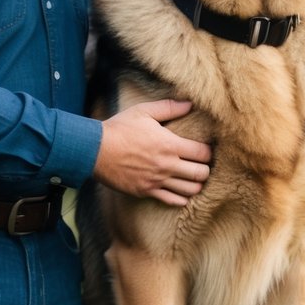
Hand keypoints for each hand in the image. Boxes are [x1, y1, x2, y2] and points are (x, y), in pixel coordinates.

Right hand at [93, 99, 211, 206]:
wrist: (95, 150)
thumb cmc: (120, 128)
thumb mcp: (144, 111)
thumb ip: (169, 108)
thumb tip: (189, 104)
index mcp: (169, 144)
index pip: (203, 153)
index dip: (208, 152)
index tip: (205, 149)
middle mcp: (167, 165)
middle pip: (201, 173)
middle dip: (206, 169)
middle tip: (202, 164)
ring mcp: (157, 181)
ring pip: (190, 190)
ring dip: (196, 185)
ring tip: (193, 178)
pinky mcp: (146, 191)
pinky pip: (172, 201)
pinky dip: (182, 199)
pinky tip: (181, 193)